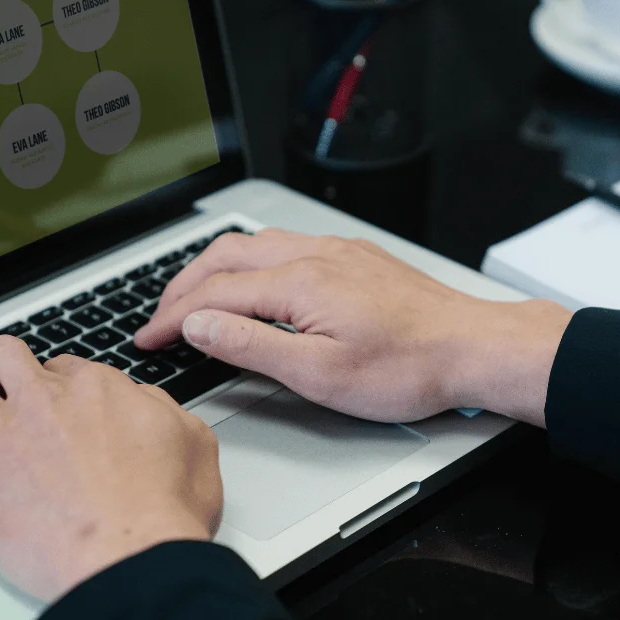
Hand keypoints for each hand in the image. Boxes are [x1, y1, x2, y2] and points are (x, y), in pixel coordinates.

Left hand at [0, 337, 223, 601]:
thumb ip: (164, 411)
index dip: (62, 382)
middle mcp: (45, 402)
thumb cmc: (164, 511)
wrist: (129, 559)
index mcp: (98, 388)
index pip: (64, 364)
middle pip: (4, 356)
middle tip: (12, 388)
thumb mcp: (195, 443)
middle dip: (6, 367)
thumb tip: (147, 404)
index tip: (63, 399)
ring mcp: (3, 438)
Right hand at [135, 230, 572, 425]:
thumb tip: (199, 325)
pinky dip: (254, 261)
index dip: (172, 317)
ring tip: (197, 297)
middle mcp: (316, 255)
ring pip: (258, 244)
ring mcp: (339, 251)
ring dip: (217, 268)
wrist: (471, 348)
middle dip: (184, 285)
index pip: (214, 294)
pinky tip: (257, 279)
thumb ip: (252, 345)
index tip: (147, 339)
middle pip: (227, 256)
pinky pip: (289, 245)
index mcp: (301, 283)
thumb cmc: (409, 368)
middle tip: (161, 317)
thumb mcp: (320, 376)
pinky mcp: (357, 258)